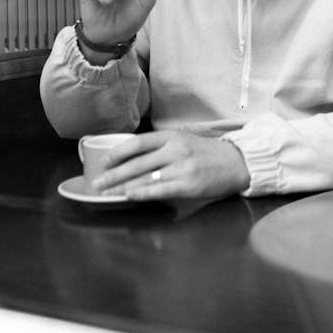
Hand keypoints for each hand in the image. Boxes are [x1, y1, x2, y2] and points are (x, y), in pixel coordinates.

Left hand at [91, 130, 250, 200]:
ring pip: (146, 177)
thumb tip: (131, 159)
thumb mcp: (183, 141)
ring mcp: (182, 167)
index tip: (103, 162)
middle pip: (137, 162)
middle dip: (114, 174)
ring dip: (123, 186)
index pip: (138, 142)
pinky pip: (160, 189)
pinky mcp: (189, 184)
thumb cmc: (206, 153)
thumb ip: (160, 148)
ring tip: (107, 193)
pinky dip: (143, 193)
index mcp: (171, 136)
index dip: (118, 152)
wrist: (236, 162)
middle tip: (97, 183)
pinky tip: (130, 196)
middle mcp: (175, 149)